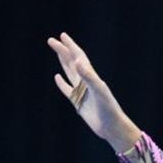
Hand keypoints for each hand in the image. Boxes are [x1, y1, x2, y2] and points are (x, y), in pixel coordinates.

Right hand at [47, 31, 133, 148]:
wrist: (111, 127)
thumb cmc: (109, 109)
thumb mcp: (99, 91)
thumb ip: (89, 76)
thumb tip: (77, 61)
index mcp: (91, 76)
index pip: (79, 57)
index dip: (71, 46)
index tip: (62, 36)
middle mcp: (86, 82)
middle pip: (72, 62)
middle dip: (62, 50)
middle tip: (51, 40)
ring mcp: (82, 92)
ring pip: (69, 73)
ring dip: (63, 62)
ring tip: (57, 51)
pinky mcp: (78, 102)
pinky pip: (67, 89)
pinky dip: (61, 83)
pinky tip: (57, 77)